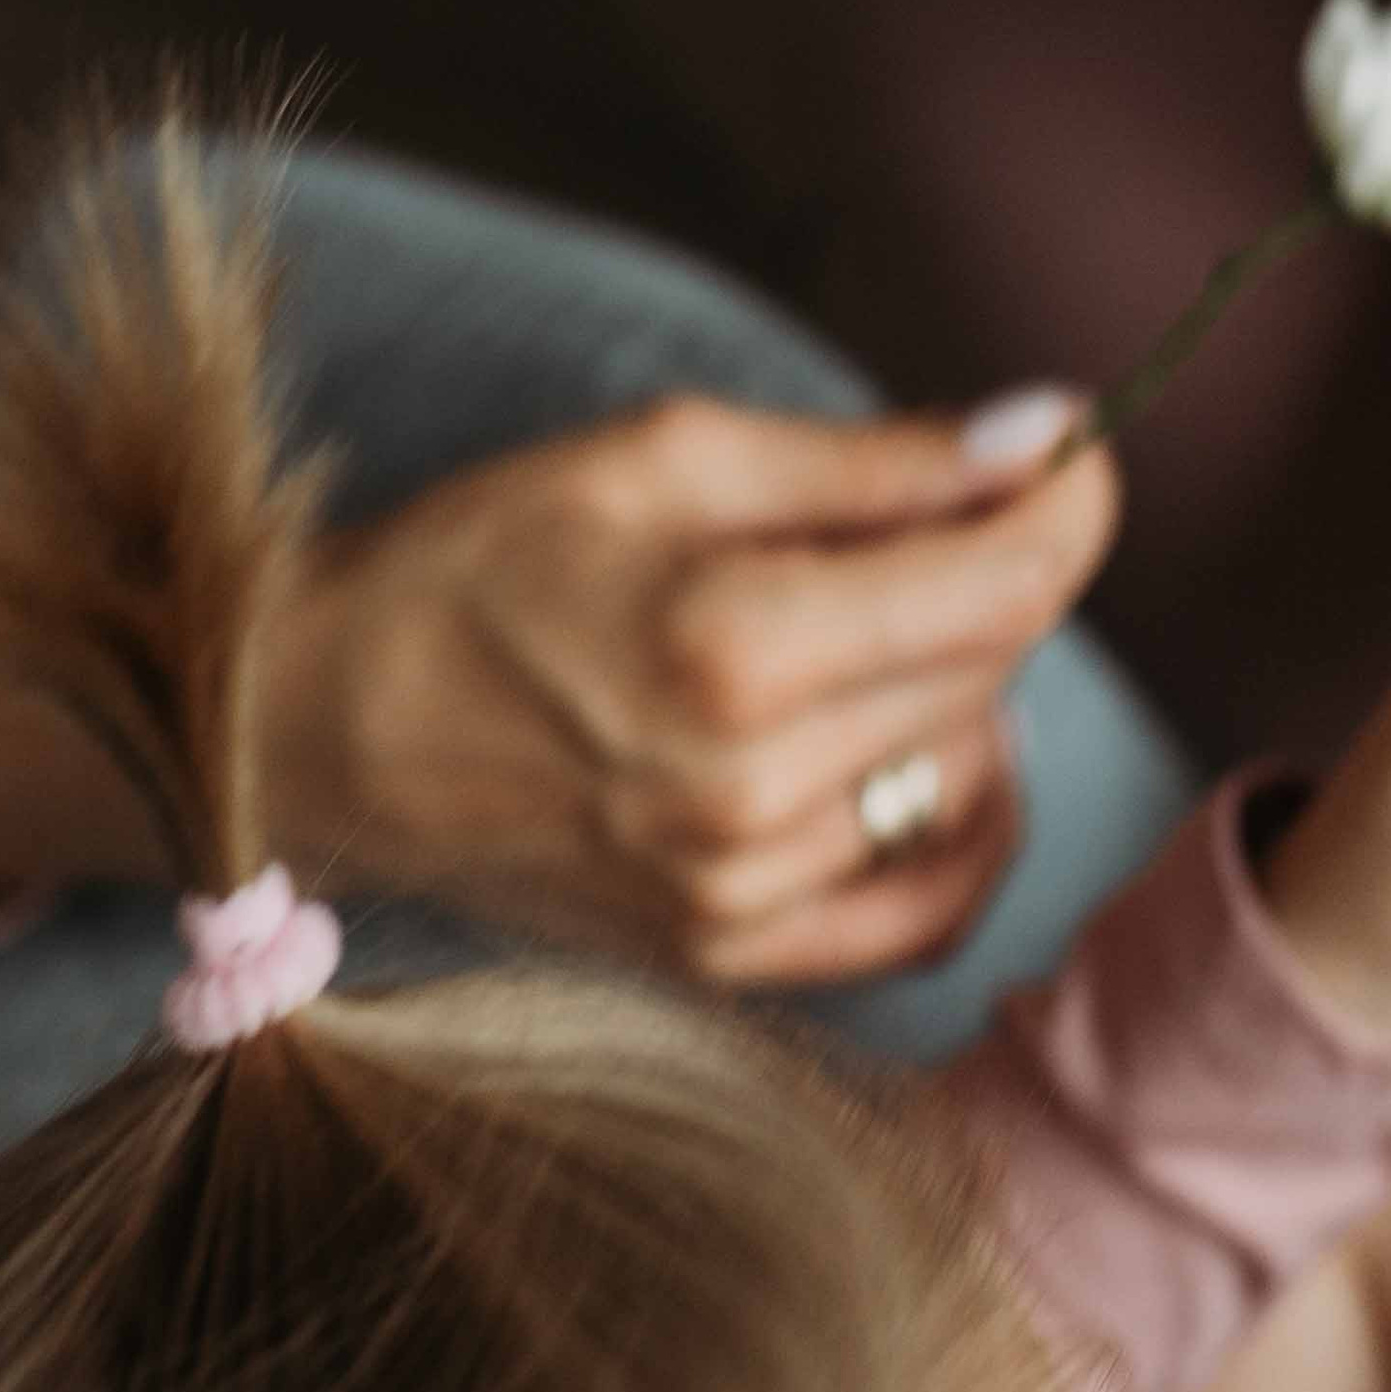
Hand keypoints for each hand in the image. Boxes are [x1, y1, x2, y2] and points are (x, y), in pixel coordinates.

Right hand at [259, 392, 1118, 982]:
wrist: (318, 729)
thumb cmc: (481, 566)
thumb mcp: (667, 459)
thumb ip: (877, 460)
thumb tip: (1052, 433)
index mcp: (739, 650)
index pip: (1008, 582)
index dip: (1071, 503)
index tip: (1072, 454)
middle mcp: (754, 795)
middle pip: (996, 666)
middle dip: (992, 573)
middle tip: (922, 517)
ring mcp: (747, 896)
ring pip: (971, 771)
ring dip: (956, 691)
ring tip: (857, 635)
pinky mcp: (734, 958)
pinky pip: (931, 907)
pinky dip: (956, 825)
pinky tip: (912, 756)